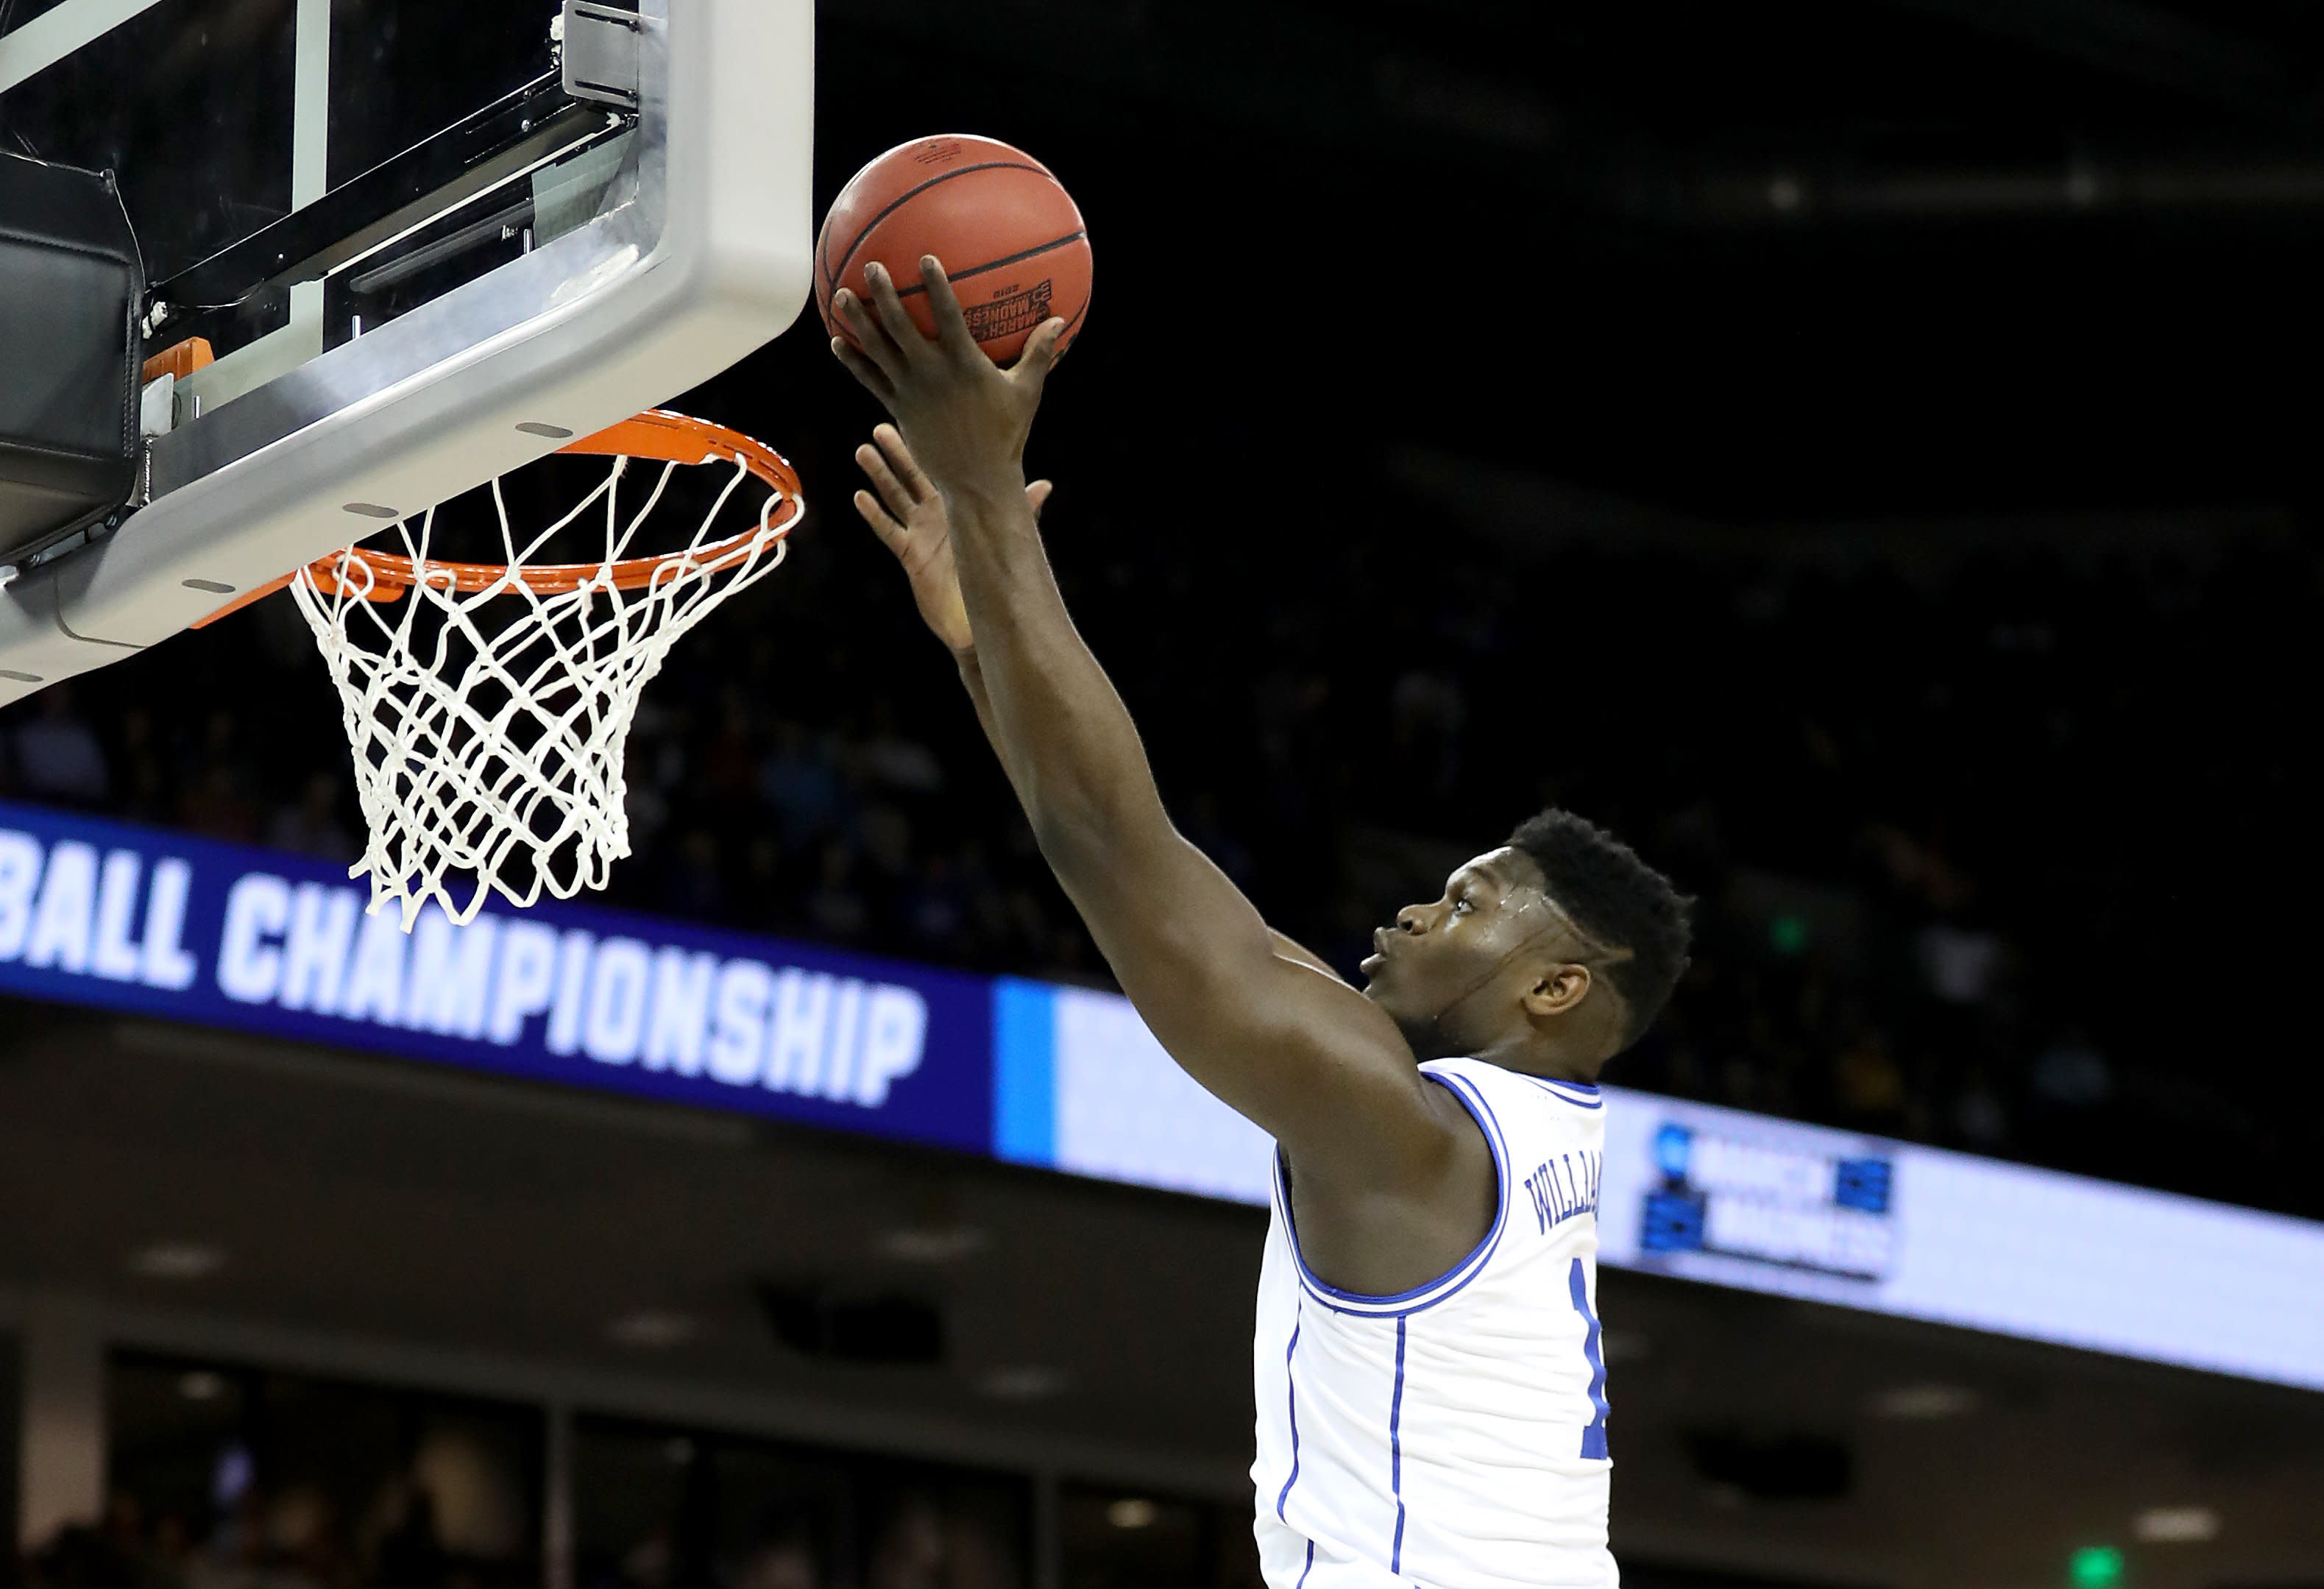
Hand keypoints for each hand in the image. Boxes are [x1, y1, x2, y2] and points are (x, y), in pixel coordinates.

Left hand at [830, 256, 1067, 499]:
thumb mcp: (1027, 393)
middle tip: (870, 266)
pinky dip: (853, 361)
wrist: (975, 480)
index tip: (926, 258)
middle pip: (900, 326)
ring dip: (858, 321)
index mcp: (963, 364)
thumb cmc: (1006, 435)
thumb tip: (1059, 321)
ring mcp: (910, 391)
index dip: (936, 286)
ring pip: (877, 350)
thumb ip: (1039, 354)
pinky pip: (870, 379)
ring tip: (841, 295)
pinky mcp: (898, 408)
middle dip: (884, 294)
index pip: (947, 316)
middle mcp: (931, 373)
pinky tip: (837, 343)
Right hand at [854, 423, 1054, 656]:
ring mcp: (922, 534)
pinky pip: (890, 532)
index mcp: (959, 504)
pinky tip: (860, 497)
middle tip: (880, 427)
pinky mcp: (912, 556)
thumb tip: (1046, 485)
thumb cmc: (996, 573)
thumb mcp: (1007, 535)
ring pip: (896, 498)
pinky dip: (875, 515)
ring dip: (879, 476)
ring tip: (862, 452)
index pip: (940, 468)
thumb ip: (1022, 509)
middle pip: (912, 477)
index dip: (927, 446)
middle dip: (895, 453)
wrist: (982, 616)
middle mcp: (938, 514)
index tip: (918, 420)